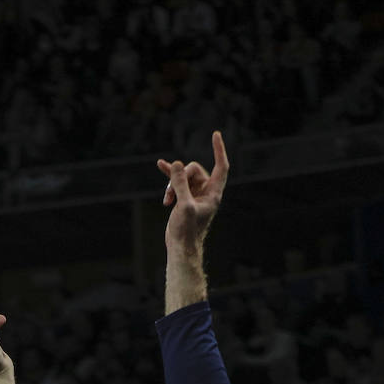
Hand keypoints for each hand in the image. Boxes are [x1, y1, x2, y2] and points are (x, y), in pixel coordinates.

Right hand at [157, 129, 228, 250]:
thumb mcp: (184, 205)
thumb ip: (180, 184)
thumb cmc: (186, 231)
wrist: (180, 248)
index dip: (219, 150)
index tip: (215, 134)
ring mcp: (194, 195)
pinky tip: (161, 166)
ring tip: (166, 199)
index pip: (221, 166)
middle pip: (195, 170)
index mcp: (213, 194)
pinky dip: (169, 177)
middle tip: (172, 193)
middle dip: (180, 177)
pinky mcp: (184, 198)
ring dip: (172, 184)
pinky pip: (177, 182)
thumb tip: (176, 164)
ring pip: (183, 176)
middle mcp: (206, 192)